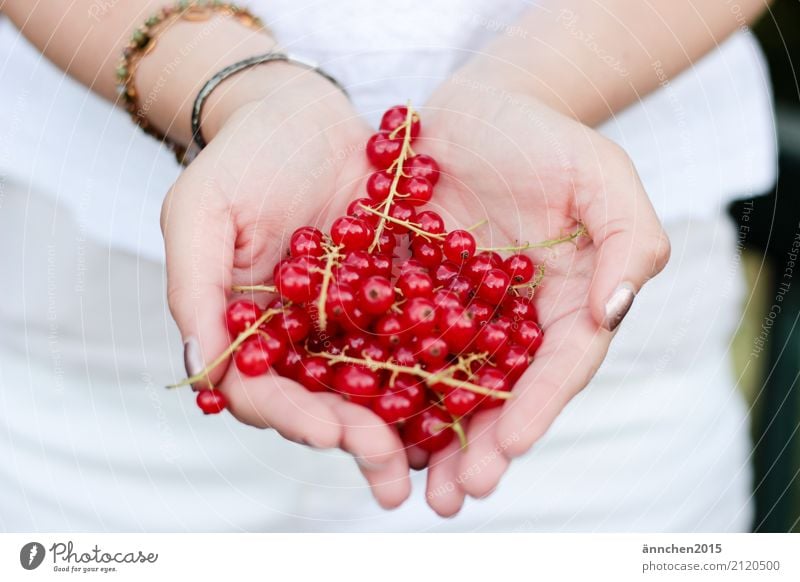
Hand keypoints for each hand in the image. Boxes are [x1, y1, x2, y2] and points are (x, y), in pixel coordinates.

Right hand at [161, 73, 411, 508]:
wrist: (306, 116)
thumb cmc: (244, 159)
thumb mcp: (203, 209)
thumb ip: (195, 284)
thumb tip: (200, 368)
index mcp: (250, 330)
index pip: (261, 390)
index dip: (290, 414)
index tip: (326, 430)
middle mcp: (301, 340)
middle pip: (323, 403)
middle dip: (355, 437)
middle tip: (389, 465)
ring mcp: (351, 324)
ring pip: (374, 386)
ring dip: (400, 426)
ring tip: (429, 459)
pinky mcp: (396, 299)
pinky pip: (418, 339)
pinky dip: (440, 369)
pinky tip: (471, 397)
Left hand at [416, 81, 670, 515]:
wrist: (475, 109)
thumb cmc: (544, 138)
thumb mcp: (601, 175)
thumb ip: (626, 241)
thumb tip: (614, 312)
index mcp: (565, 305)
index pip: (558, 367)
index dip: (536, 409)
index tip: (508, 446)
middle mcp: (510, 323)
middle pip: (498, 394)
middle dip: (477, 448)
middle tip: (453, 495)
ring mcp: (455, 314)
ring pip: (442, 384)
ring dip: (424, 435)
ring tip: (404, 480)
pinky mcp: (405, 296)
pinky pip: (391, 342)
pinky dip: (377, 382)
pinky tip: (357, 416)